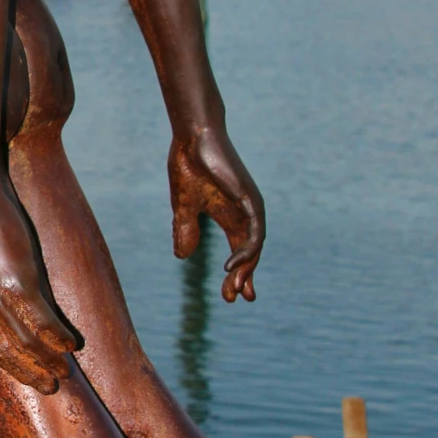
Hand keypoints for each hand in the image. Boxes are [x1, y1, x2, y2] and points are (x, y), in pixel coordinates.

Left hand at [0, 179, 81, 393]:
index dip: (9, 368)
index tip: (29, 378)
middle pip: (5, 353)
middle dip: (30, 373)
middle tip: (52, 385)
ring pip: (25, 342)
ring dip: (48, 359)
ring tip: (66, 369)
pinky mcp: (17, 280)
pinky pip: (41, 320)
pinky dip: (57, 336)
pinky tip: (71, 344)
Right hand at [168, 121, 264, 301]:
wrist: (192, 139)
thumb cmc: (189, 166)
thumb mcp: (183, 207)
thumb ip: (185, 230)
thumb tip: (182, 256)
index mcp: (229, 217)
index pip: (240, 252)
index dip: (236, 275)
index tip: (229, 297)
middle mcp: (244, 214)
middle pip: (250, 254)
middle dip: (242, 278)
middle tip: (232, 298)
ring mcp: (249, 207)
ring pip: (255, 246)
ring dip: (246, 269)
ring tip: (234, 288)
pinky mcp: (250, 199)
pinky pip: (255, 232)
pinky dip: (246, 251)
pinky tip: (233, 266)